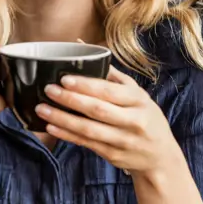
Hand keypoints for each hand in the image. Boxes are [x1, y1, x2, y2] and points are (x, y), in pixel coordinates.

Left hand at [34, 65, 180, 177]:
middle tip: (49, 90)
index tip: (64, 78)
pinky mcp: (112, 155)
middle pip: (97, 110)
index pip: (109, 91)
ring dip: (62, 119)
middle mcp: (133, 121)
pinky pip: (86, 143)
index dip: (86, 85)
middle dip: (70, 99)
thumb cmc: (145, 117)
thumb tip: (84, 47)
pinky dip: (67, 135)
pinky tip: (51, 127)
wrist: (160, 157)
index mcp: (138, 100)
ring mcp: (122, 140)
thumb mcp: (137, 94)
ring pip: (88, 129)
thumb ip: (112, 75)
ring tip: (42, 109)